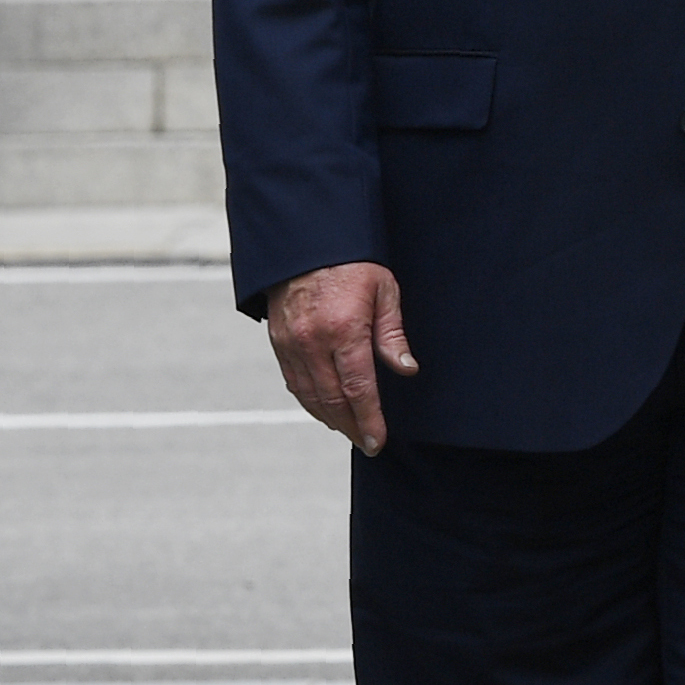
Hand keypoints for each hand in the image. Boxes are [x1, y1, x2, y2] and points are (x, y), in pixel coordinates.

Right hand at [265, 260, 416, 453]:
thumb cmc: (351, 263)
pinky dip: (310, 402)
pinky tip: (325, 410)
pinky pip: (294, 382)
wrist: (305, 242)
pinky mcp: (279, 342)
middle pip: (333, 400)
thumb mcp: (383, 291)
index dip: (369, 420)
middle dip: (352, 427)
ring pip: (310, 396)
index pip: (358, 389)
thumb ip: (393, 335)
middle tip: (367, 442)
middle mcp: (313, 342)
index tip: (377, 441)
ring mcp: (292, 344)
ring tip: (349, 430)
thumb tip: (406, 369)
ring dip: (330, 419)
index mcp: (344, 330)